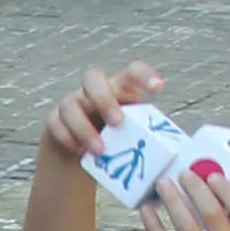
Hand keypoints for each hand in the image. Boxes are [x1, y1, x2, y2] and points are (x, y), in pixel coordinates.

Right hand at [39, 59, 157, 167]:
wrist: (80, 153)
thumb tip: (174, 158)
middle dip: (104, 99)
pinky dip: (68, 138)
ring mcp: (72, 104)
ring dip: (84, 128)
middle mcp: (94, 91)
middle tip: (118, 122)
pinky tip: (80, 153)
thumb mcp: (132, 134)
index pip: (132, 72)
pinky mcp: (54, 121)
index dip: (145, 76)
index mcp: (119, 89)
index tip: (159, 88)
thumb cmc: (115, 139)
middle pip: (93, 78)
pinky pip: (56, 124)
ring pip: (70, 104)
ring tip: (100, 150)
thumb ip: (145, 137)